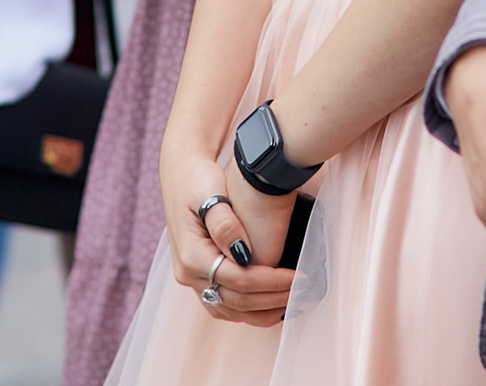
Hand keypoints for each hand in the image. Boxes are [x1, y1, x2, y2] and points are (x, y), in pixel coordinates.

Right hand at [159, 136, 295, 325]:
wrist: (182, 175)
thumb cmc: (199, 181)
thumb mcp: (211, 194)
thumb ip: (226, 224)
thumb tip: (244, 255)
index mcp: (191, 256)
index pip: (238, 280)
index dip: (271, 282)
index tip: (298, 275)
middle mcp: (188, 275)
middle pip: (236, 301)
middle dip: (273, 298)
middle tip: (303, 289)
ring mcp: (192, 281)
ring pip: (231, 310)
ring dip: (264, 311)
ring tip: (294, 300)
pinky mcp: (200, 280)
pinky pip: (226, 306)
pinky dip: (251, 310)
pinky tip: (273, 304)